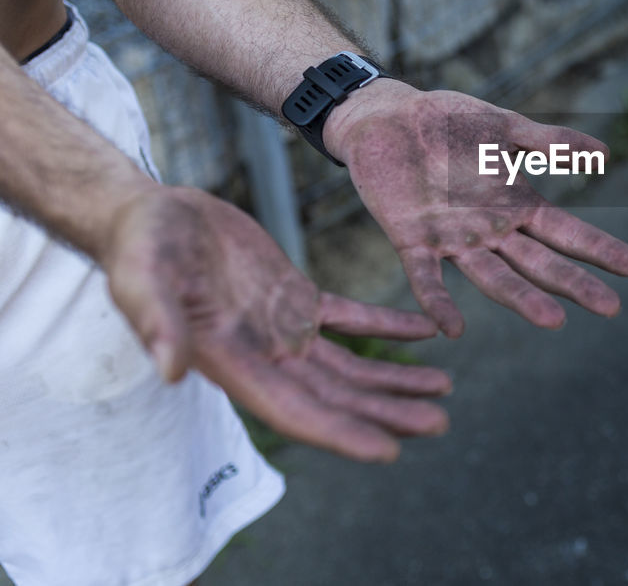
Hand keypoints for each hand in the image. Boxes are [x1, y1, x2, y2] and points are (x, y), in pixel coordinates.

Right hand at [102, 185, 448, 461]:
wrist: (152, 217)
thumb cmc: (140, 248)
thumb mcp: (142, 278)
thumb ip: (157, 322)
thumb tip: (171, 371)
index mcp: (234, 361)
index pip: (297, 411)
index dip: (342, 433)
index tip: (389, 451)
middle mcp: (265, 356)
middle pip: (337, 397)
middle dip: (387, 413)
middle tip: (440, 424)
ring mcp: (284, 329)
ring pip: (350, 366)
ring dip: (395, 380)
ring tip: (444, 388)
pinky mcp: (296, 297)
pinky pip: (351, 320)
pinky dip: (388, 327)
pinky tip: (427, 330)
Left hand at [324, 82, 627, 337]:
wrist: (385, 117)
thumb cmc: (446, 120)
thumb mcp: (503, 125)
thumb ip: (549, 142)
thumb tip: (605, 152)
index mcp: (516, 204)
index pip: (568, 233)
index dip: (601, 250)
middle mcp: (491, 230)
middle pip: (541, 263)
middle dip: (576, 284)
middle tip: (611, 308)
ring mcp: (453, 240)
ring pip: (495, 277)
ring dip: (523, 299)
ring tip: (554, 321)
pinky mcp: (411, 240)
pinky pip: (427, 278)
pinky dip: (439, 302)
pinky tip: (453, 329)